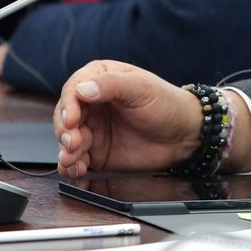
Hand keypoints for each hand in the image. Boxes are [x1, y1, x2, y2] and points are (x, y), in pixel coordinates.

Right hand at [54, 60, 216, 177]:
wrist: (185, 136)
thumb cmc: (166, 104)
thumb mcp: (141, 88)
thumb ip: (111, 85)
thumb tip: (82, 89)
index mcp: (100, 79)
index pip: (74, 89)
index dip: (69, 105)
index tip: (72, 120)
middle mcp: (92, 104)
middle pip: (65, 116)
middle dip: (65, 130)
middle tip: (73, 142)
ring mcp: (93, 129)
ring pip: (67, 139)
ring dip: (66, 150)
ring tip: (73, 160)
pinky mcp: (97, 153)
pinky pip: (77, 160)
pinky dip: (72, 166)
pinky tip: (78, 170)